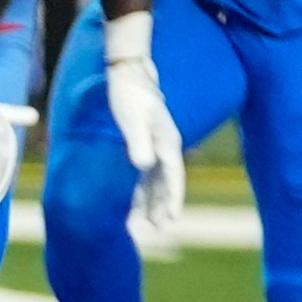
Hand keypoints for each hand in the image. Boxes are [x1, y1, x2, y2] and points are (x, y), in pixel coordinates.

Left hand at [101, 13, 184, 228]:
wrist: (129, 73)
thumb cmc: (129, 96)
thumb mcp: (132, 119)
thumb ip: (138, 143)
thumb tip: (143, 167)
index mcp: (167, 142)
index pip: (172, 177)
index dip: (172, 199)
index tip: (171, 218)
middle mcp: (165, 146)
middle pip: (167, 182)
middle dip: (164, 205)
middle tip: (160, 228)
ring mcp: (156, 145)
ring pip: (157, 180)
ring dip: (154, 201)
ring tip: (149, 223)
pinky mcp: (144, 143)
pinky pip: (146, 172)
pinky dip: (142, 188)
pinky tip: (135, 202)